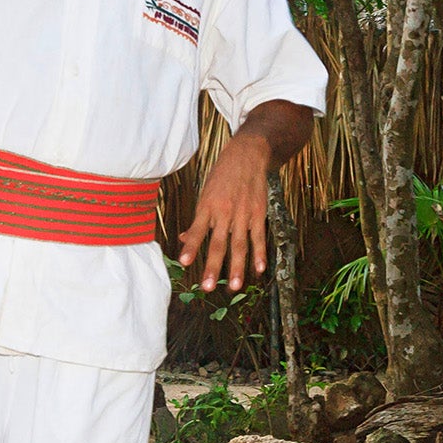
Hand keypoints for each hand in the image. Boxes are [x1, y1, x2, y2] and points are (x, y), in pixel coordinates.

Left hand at [178, 134, 272, 293]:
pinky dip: (260, 253)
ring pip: (239, 245)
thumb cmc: (222, 176)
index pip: (197, 230)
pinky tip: (259, 269)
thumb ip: (197, 220)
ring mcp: (243, 214)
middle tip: (208, 287)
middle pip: (218, 243)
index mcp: (207, 207)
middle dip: (213, 267)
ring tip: (235, 286)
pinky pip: (259, 237)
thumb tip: (182, 239)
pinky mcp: (258, 214)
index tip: (184, 262)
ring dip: (237, 267)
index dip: (191, 246)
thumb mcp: (205, 193)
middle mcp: (224, 212)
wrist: (248, 155)